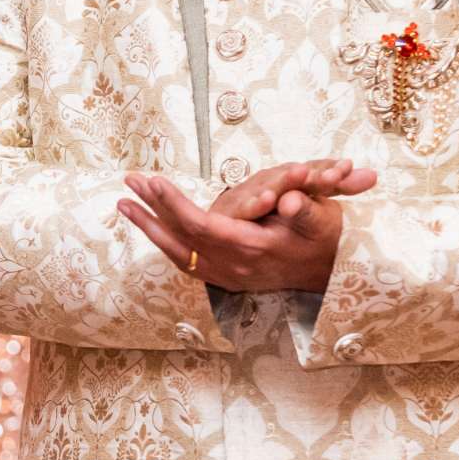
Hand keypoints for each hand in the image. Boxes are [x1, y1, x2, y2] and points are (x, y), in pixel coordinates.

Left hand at [116, 159, 376, 292]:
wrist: (334, 273)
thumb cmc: (326, 239)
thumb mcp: (324, 220)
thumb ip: (307, 210)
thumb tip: (292, 198)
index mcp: (251, 248)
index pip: (201, 225)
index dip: (174, 204)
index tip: (153, 181)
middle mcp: (233, 267)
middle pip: (181, 239)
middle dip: (152, 209)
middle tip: (129, 182)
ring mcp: (228, 276)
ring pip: (178, 254)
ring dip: (150, 228)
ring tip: (124, 204)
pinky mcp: (227, 278)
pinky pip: (187, 263)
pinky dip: (166, 244)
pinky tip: (152, 229)